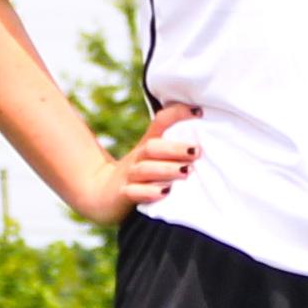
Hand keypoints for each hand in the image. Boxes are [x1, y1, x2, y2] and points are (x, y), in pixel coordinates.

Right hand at [71, 99, 200, 225]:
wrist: (102, 195)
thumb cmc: (139, 177)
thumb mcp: (153, 160)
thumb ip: (175, 152)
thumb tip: (205, 143)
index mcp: (147, 146)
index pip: (160, 123)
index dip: (177, 114)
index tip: (198, 112)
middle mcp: (137, 158)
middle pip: (152, 147)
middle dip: (174, 148)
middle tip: (195, 151)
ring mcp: (129, 176)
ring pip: (144, 169)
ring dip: (166, 169)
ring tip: (186, 171)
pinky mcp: (122, 195)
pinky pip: (133, 192)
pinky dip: (149, 192)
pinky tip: (164, 193)